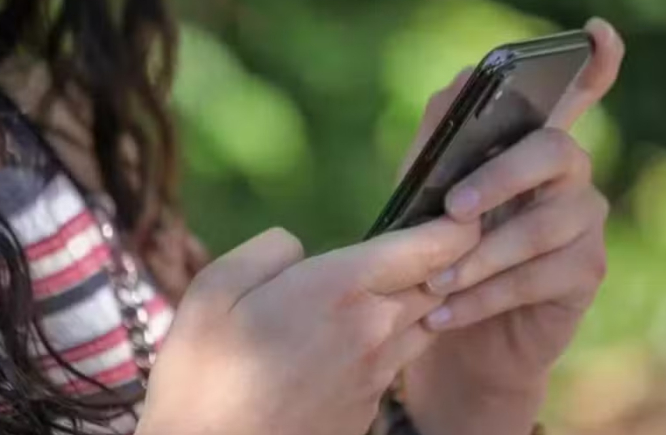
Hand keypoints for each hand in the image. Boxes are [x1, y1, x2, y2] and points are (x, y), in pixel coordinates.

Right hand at [136, 220, 478, 434]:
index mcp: (340, 289)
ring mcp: (378, 375)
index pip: (429, 248)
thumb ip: (268, 252)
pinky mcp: (371, 409)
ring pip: (422, 324)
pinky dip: (389, 342)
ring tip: (389, 290)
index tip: (463, 214)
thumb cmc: (203, 376)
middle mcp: (375, 329)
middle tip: (423, 245)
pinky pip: (396, 361)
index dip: (458, 227)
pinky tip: (352, 342)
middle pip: (437, 284)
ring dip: (417, 302)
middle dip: (440, 263)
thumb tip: (299, 248)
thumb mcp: (214, 291)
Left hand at [399, 18, 624, 434]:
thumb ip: (439, 144)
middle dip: (500, 178)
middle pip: (555, 151)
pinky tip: (445, 313)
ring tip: (433, 283)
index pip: (578, 93)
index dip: (594, 62)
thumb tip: (457, 86)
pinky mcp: (587, 271)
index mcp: (530, 147)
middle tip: (453, 209)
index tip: (597, 30)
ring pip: (542, 226)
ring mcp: (584, 221)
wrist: (456, 334)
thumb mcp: (425, 197)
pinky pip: (538, 277)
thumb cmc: (441, 254)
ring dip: (480, 256)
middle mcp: (569, 175)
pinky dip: (483, 296)